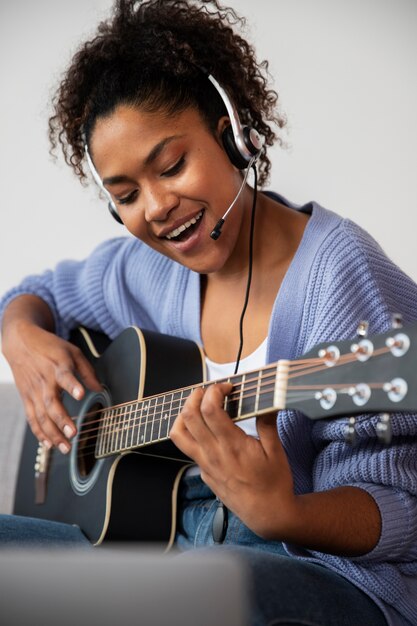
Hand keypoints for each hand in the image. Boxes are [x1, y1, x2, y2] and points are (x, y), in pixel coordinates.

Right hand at [3, 321, 101, 452]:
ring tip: (65, 447)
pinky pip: (32, 419)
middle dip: (62, 420)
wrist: (20, 342)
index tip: (80, 393)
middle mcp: (44, 381)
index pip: (65, 376)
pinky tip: (49, 444)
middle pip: (51, 403)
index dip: (72, 385)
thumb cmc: (50, 347)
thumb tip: (99, 388)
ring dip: (53, 433)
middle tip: (73, 433)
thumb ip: (87, 371)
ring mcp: (33, 392)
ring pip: (41, 416)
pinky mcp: (26, 399)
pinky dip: (39, 433)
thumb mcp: (72, 352)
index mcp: (58, 367)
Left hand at [170, 382, 296, 538]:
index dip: (215, 391)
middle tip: (209, 391)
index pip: (210, 409)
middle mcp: (213, 454)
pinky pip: (187, 449)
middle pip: (188, 417)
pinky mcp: (203, 473)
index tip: (227, 387)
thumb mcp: (276, 451)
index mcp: (231, 445)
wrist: (266, 514)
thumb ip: (267, 424)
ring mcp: (205, 464)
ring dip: (184, 414)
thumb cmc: (273, 484)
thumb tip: (267, 402)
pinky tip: (206, 429)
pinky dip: (190, 432)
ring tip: (198, 406)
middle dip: (196, 396)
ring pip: (178, 434)